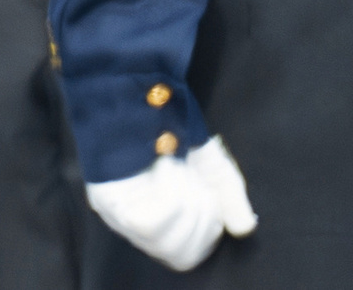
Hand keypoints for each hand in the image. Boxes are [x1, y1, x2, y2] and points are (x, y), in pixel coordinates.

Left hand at [87, 136, 256, 271]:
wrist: (146, 95)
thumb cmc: (175, 131)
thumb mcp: (213, 166)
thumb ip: (230, 196)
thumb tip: (244, 229)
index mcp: (160, 225)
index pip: (187, 256)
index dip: (206, 229)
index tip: (206, 194)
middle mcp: (136, 229)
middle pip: (180, 254)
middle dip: (199, 215)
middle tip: (191, 178)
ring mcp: (119, 217)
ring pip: (165, 241)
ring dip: (182, 200)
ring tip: (173, 169)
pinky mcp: (107, 202)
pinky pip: (149, 222)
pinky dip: (167, 192)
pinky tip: (161, 167)